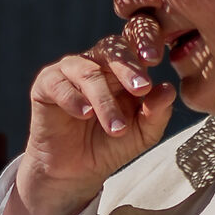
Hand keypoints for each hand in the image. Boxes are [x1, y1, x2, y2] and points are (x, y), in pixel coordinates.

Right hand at [3, 18, 174, 214]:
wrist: (77, 172)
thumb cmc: (112, 145)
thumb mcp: (143, 133)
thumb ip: (157, 113)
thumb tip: (168, 89)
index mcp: (123, 65)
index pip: (135, 42)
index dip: (145, 42)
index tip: (157, 59)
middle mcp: (96, 60)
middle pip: (113, 49)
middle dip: (128, 68)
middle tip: (141, 89)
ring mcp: (69, 70)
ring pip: (88, 73)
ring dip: (104, 101)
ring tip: (116, 128)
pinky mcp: (46, 84)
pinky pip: (58, 84)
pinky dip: (74, 99)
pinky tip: (85, 114)